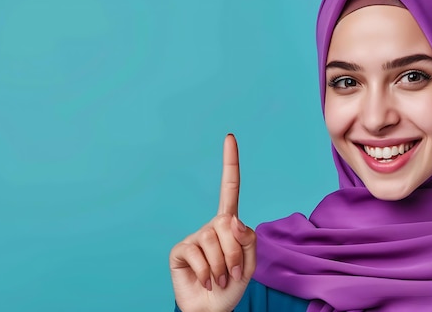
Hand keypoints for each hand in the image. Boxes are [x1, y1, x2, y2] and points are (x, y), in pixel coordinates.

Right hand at [169, 134, 256, 311]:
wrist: (214, 308)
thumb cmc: (233, 284)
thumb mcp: (251, 263)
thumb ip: (247, 238)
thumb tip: (229, 219)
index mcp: (230, 224)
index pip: (230, 189)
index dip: (230, 163)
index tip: (230, 137)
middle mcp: (212, 226)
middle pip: (227, 226)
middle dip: (236, 254)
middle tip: (233, 274)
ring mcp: (195, 237)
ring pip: (213, 240)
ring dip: (222, 266)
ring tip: (220, 279)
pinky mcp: (180, 250)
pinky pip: (197, 253)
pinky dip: (207, 272)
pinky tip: (206, 280)